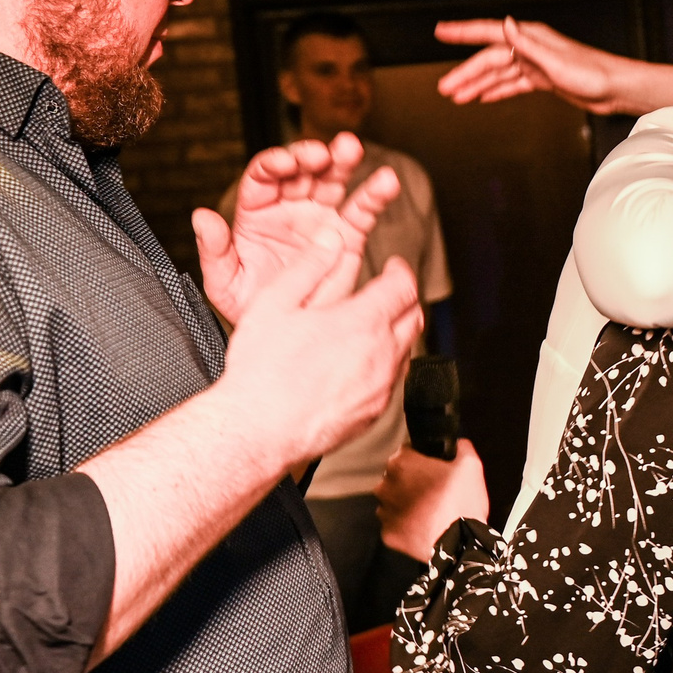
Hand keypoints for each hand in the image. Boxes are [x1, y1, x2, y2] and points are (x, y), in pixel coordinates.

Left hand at [194, 136, 395, 324]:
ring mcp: (320, 219)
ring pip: (333, 182)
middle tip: (321, 153)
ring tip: (351, 149)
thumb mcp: (224, 282)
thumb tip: (202, 218)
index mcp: (256, 212)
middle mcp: (289, 208)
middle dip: (311, 156)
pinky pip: (362, 211)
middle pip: (301, 170)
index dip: (275, 163)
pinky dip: (375, 196)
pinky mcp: (347, 237)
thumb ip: (214, 249)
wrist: (286, 335)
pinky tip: (386, 182)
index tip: (285, 162)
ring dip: (343, 162)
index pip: (264, 176)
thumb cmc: (251, 306)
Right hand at [217, 224, 425, 467]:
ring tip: (370, 326)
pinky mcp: (373, 413)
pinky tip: (360, 363)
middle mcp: (380, 355)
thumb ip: (309, 267)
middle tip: (388, 292)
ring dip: (396, 332)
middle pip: (414, 318)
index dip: (401, 271)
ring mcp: (380, 387)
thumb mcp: (276, 303)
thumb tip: (330, 241)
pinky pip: (392, 381)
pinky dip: (385, 364)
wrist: (258, 431)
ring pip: (406, 351)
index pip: (404, 287)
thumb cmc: (261, 372)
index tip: (393, 267)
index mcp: (362, 323)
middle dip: (404, 299)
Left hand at [374, 439, 490, 559]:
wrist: (460, 542)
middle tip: (435, 492)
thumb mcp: (470, 462)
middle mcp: (385, 485)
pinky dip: (406, 526)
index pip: (407, 452)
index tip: (435, 471)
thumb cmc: (463, 500)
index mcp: (401, 463)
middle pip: (397, 478)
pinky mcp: (388, 534)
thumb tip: (454, 444)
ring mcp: (384, 511)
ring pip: (393, 502)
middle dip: (412, 483)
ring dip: (407, 504)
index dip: (423, 461)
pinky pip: (395, 525)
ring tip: (430, 512)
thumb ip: (458, 446)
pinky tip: (424, 526)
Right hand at [435, 18, 624, 110]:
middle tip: (445, 87)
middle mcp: (531, 48)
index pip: (489, 32)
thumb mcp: (556, 61)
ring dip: (477, 85)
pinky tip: (483, 97)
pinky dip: (497, 91)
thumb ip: (528, 44)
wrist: (615, 90)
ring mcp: (536, 64)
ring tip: (457, 97)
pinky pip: (513, 84)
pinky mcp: (543, 79)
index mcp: (531, 38)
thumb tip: (505, 24)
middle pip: (490, 59)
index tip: (442, 30)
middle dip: (466, 73)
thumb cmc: (593, 74)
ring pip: (499, 74)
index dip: (463, 31)